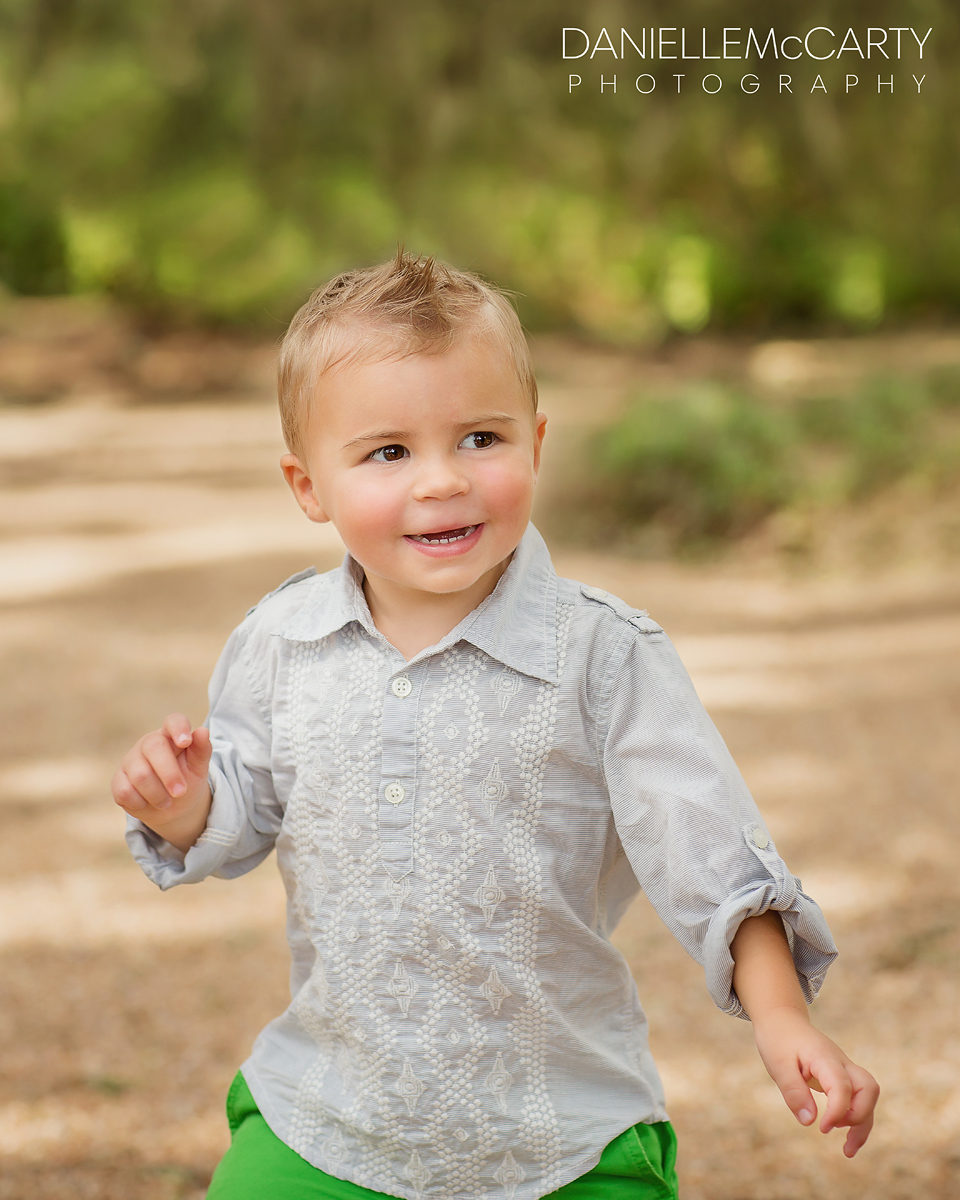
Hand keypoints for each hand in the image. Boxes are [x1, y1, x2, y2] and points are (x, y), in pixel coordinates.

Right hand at [112, 713, 213, 852]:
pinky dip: (141, 803)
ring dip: (158, 794)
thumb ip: (202, 750)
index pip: (173, 721)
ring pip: (140, 775)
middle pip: (154, 747)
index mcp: (170, 736)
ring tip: (167, 802)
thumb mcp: (198, 768)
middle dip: (170, 774)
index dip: (179, 728)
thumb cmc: (187, 781)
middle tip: (181, 792)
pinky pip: (126, 791)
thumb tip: (202, 731)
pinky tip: (148, 803)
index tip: (186, 742)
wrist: (173, 809)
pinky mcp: (118, 780)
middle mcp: (147, 743)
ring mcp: (130, 760)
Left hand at [752, 1005, 879, 1157]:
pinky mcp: (841, 1076)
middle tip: (834, 1131)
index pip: (843, 1086)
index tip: (822, 1128)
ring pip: (868, 1096)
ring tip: (848, 1151)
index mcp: (824, 1057)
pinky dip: (855, 1118)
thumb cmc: (778, 1040)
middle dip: (860, 1116)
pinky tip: (844, 1134)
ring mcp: (844, 1068)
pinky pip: (858, 1098)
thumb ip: (793, 1091)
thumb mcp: (778, 1065)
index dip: (838, 1111)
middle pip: (868, 1089)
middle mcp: (840, 1062)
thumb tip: (810, 1121)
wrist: (782, 1019)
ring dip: (862, 1124)